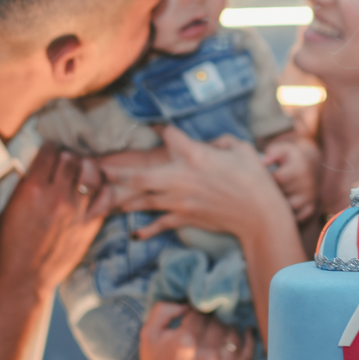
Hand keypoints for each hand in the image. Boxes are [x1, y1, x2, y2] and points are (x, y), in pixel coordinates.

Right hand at [0, 142, 110, 295]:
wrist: (23, 279)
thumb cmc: (9, 245)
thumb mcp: (9, 207)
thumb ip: (25, 183)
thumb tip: (36, 164)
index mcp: (33, 188)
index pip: (49, 151)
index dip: (49, 149)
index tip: (49, 152)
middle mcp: (58, 195)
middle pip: (72, 158)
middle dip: (68, 157)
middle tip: (64, 163)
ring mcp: (77, 210)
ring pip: (92, 173)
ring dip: (86, 170)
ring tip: (80, 174)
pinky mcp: (90, 225)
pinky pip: (105, 195)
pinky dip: (102, 189)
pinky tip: (94, 190)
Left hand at [104, 126, 286, 240]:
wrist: (260, 215)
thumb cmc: (254, 178)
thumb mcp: (240, 148)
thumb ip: (220, 142)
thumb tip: (208, 144)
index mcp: (195, 155)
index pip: (169, 135)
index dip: (160, 128)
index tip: (154, 125)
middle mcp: (181, 178)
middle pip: (140, 174)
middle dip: (117, 171)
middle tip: (99, 168)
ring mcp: (180, 201)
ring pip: (144, 200)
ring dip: (123, 199)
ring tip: (105, 198)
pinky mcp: (185, 218)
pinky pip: (160, 224)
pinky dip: (146, 230)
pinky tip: (134, 233)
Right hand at [112, 302, 254, 359]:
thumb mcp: (148, 331)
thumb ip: (165, 309)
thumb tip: (190, 304)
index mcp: (184, 345)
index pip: (201, 315)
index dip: (196, 312)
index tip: (193, 316)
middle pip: (219, 326)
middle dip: (212, 320)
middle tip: (206, 323)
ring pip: (234, 339)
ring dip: (228, 330)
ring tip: (221, 329)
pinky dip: (248, 345)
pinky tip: (247, 333)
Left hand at [262, 135, 319, 222]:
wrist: (309, 163)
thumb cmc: (289, 157)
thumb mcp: (282, 150)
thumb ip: (272, 153)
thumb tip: (263, 162)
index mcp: (300, 167)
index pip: (279, 178)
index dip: (267, 179)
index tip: (260, 177)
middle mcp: (308, 182)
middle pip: (283, 193)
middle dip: (272, 192)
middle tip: (263, 189)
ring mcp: (310, 196)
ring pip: (290, 207)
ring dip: (280, 205)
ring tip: (272, 198)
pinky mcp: (311, 206)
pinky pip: (299, 216)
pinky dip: (290, 216)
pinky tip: (282, 209)